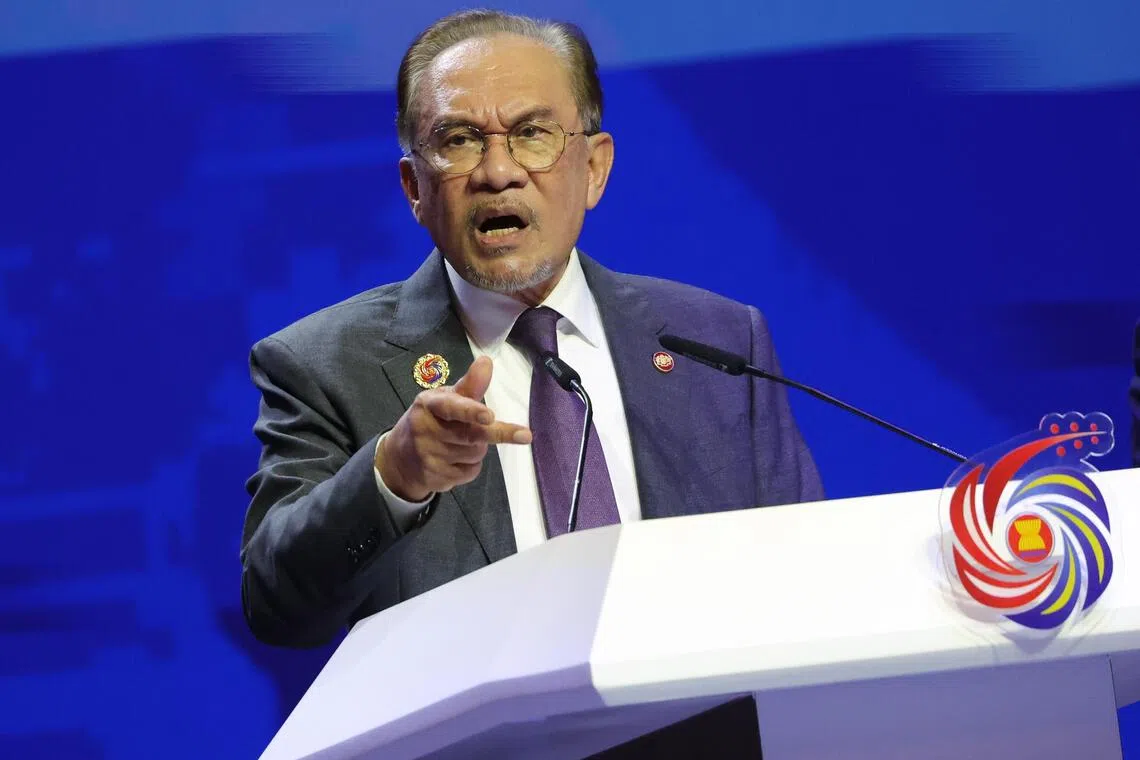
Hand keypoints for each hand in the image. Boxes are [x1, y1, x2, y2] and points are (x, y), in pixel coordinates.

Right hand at [377, 356, 531, 501]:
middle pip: (472, 435)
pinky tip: (456, 460)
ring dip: (479, 448)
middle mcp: (425, 430)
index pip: (451, 407)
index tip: (489, 416)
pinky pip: (470, 472)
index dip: (471, 411)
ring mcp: (428, 456)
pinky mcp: (435, 478)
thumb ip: (469, 386)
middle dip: (498, 433)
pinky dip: (471, 466)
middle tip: (525, 435)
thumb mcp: (445, 400)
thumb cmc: (431, 420)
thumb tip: (486, 362)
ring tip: (462, 442)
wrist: (400, 458)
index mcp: (428, 405)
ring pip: (476, 454)